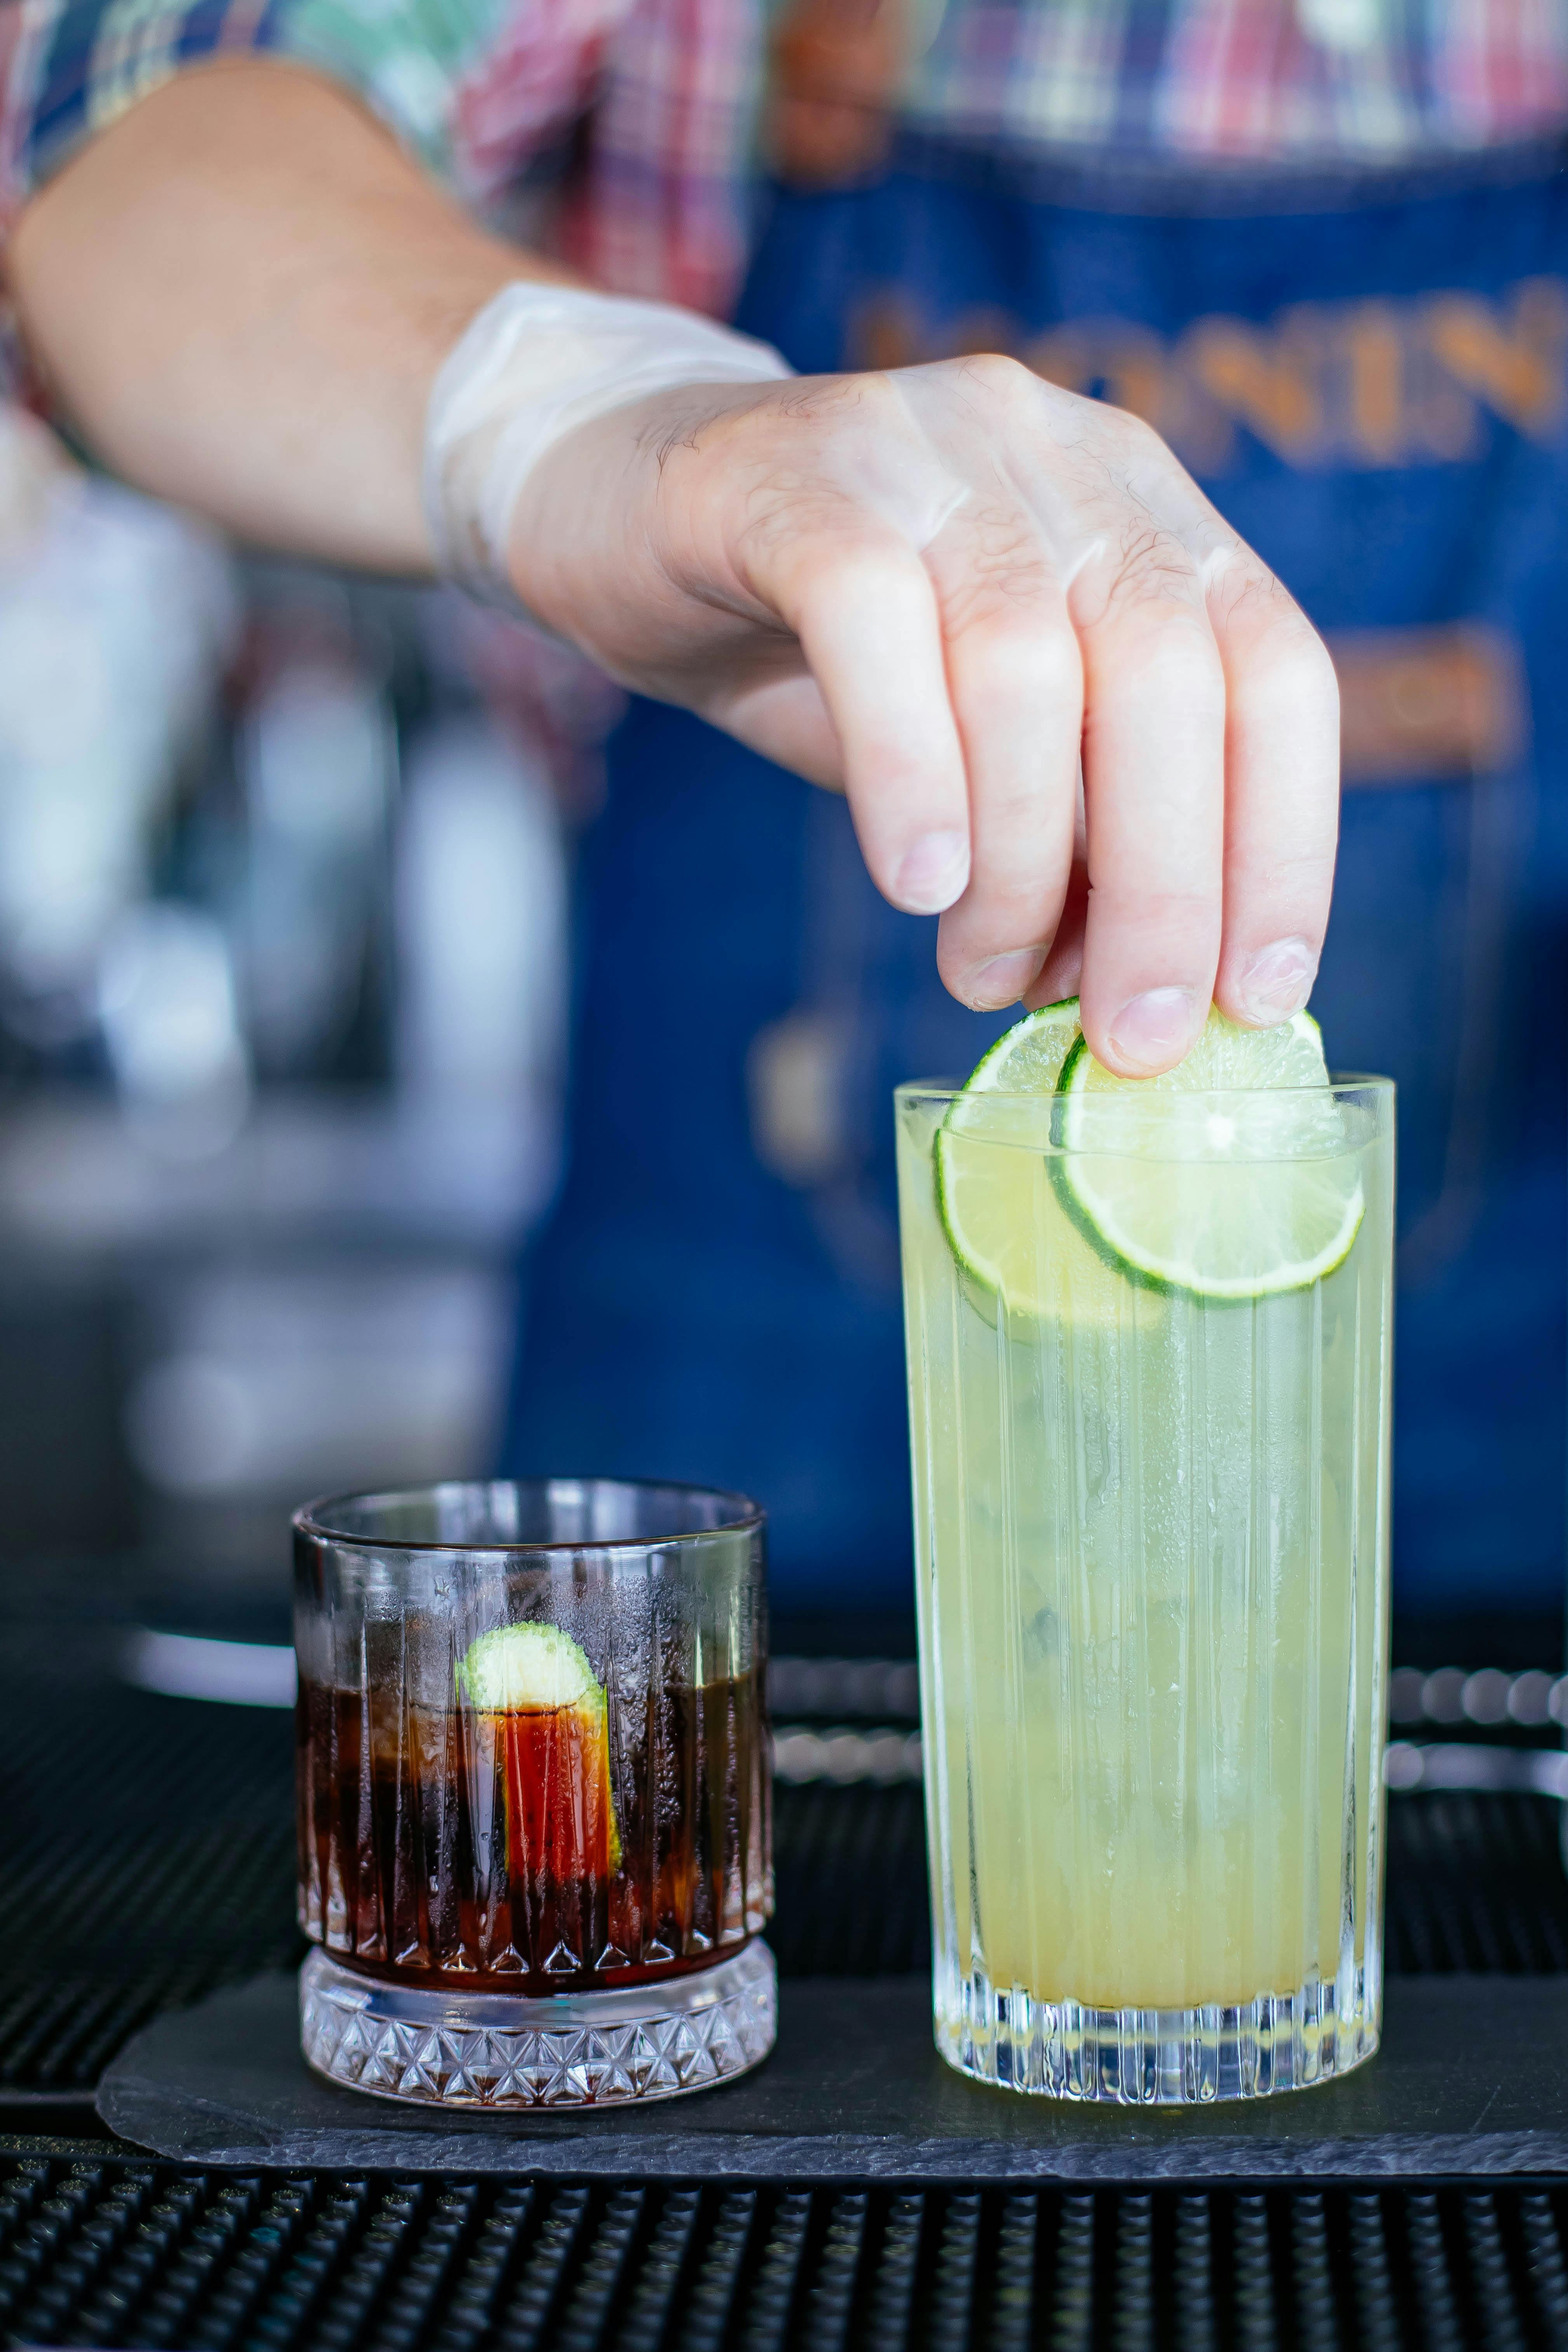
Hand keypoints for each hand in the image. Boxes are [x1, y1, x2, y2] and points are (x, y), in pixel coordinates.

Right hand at [509, 357, 1338, 1075]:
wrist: (613, 508)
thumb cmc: (817, 649)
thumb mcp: (975, 747)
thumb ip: (1065, 836)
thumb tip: (1132, 995)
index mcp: (1141, 513)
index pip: (1274, 671)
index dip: (1288, 843)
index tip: (1258, 996)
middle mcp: (1060, 457)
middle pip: (1166, 674)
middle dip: (1166, 887)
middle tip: (1129, 1035)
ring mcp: (931, 447)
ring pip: (1024, 665)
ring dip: (1021, 862)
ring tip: (983, 974)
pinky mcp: (796, 475)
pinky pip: (875, 623)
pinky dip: (911, 773)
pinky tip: (917, 881)